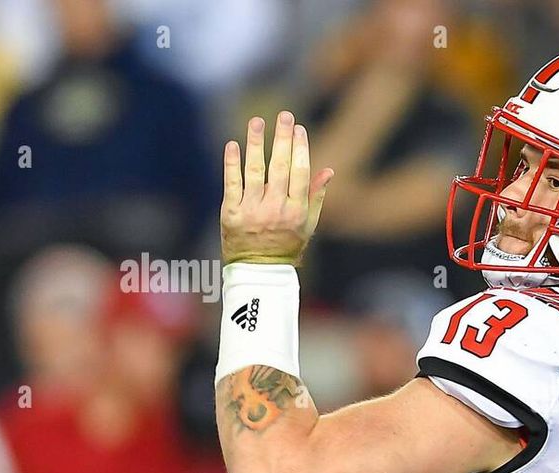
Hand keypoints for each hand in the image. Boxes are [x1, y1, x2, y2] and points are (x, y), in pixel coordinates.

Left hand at [221, 110, 334, 264]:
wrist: (258, 271)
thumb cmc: (286, 246)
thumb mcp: (307, 225)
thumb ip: (316, 197)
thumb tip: (328, 171)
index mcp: (296, 212)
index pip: (300, 175)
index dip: (300, 150)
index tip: (299, 129)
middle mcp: (276, 210)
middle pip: (280, 168)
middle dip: (283, 140)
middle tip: (284, 115)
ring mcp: (252, 211)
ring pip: (255, 172)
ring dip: (256, 144)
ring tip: (257, 122)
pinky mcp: (231, 213)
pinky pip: (231, 184)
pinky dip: (232, 164)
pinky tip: (234, 145)